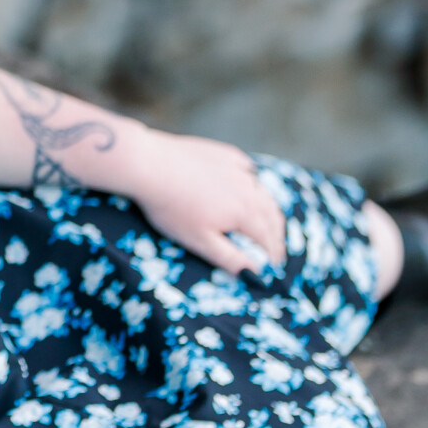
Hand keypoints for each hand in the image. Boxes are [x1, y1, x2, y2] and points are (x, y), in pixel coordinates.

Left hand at [123, 129, 284, 277]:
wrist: (151, 165)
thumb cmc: (172, 208)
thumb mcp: (200, 241)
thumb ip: (230, 258)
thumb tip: (256, 273)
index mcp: (246, 212)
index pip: (268, 238)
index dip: (273, 255)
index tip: (274, 266)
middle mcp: (249, 188)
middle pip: (272, 215)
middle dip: (276, 235)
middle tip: (274, 248)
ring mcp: (238, 168)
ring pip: (263, 192)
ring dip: (269, 210)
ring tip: (266, 221)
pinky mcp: (226, 154)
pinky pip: (248, 170)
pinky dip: (254, 184)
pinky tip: (249, 186)